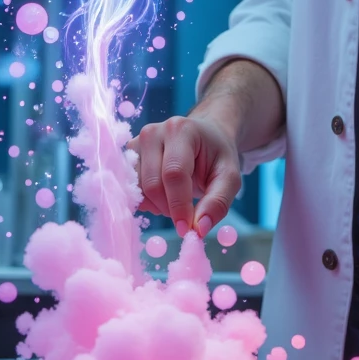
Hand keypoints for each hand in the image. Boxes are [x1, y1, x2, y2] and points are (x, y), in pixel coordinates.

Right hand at [130, 113, 240, 237]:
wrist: (204, 136)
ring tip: (176, 199)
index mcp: (182, 130)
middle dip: (169, 208)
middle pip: (152, 184)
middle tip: (186, 214)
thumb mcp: (230, 177)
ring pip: (138, 189)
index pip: (174, 174)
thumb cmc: (216, 156)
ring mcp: (137, 143)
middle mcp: (153, 132)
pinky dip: (147, 200)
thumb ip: (218, 202)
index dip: (179, 205)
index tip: (187, 229)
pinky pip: (130, 189)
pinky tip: (163, 195)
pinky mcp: (128, 156)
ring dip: (157, 205)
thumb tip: (200, 229)